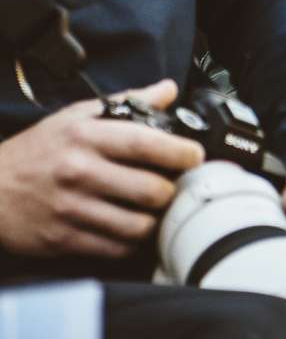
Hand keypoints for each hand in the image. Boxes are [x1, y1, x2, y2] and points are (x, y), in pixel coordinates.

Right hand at [0, 79, 202, 259]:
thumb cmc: (37, 150)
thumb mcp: (77, 116)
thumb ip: (127, 103)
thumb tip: (168, 90)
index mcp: (87, 137)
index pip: (148, 144)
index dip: (182, 153)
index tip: (193, 157)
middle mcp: (79, 172)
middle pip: (152, 190)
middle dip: (172, 191)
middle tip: (172, 187)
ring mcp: (70, 209)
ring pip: (138, 225)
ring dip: (155, 220)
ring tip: (153, 210)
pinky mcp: (63, 239)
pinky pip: (116, 248)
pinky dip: (132, 242)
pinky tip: (130, 228)